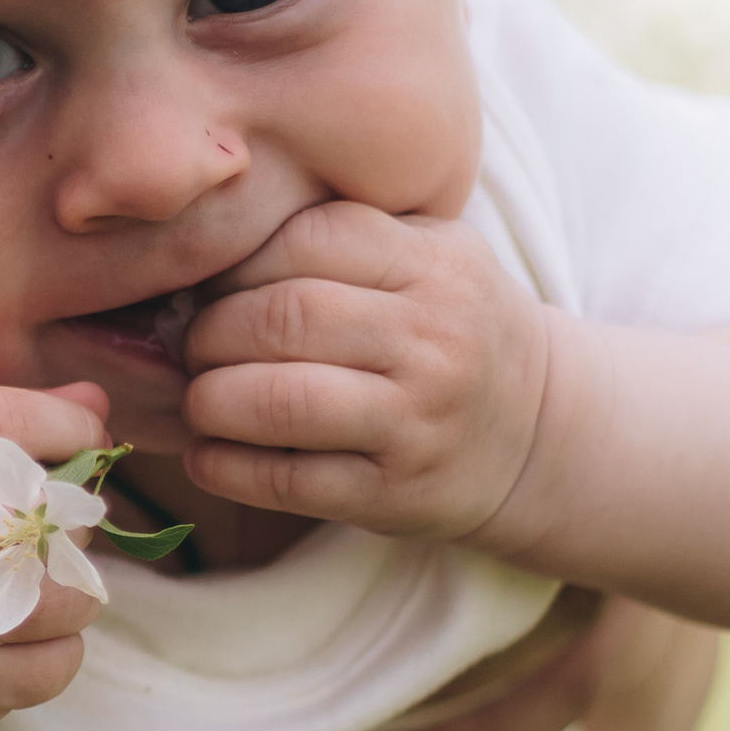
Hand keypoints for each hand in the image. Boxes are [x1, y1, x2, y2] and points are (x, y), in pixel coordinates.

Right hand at [0, 384, 112, 730]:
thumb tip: (95, 400)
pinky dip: (58, 647)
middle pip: (36, 512)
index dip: (59, 423)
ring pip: (63, 596)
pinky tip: (19, 636)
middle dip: (69, 515)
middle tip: (53, 524)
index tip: (87, 433)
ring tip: (39, 582)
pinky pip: (59, 662)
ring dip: (73, 588)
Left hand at [179, 202, 551, 537]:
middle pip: (283, 319)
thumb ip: (341, 237)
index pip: (308, 238)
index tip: (214, 287)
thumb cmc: (450, 328)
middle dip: (210, 332)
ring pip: (278, 401)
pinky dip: (223, 466)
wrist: (537, 431)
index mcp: (434, 265)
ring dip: (210, 401)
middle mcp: (433, 340)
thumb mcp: (429, 255)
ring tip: (201, 400)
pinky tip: (209, 453)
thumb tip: (203, 249)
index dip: (238, 263)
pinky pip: (284, 481)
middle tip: (193, 346)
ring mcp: (414, 421)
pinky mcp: (391, 494)